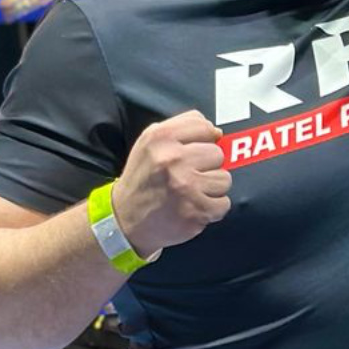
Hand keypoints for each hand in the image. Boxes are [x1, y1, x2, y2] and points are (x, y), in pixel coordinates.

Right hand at [110, 110, 231, 256]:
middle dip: (207, 166)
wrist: (123, 221)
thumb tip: (218, 134)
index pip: (205, 127)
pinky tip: (192, 208)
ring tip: (189, 193)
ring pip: (224, 179)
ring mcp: (186, 186)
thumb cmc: (143, 179)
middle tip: (186, 177)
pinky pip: (224, 203)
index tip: (192, 152)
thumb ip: (183, 129)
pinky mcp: (196, 211)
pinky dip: (212, 209)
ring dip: (211, 188)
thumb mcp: (150, 143)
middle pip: (218, 154)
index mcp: (161, 138)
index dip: (203, 140)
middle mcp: (173, 159)